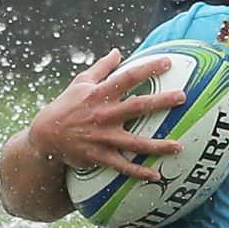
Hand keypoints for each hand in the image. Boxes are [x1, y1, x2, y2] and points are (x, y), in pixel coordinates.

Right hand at [23, 49, 184, 183]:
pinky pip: (123, 166)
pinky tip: (157, 176)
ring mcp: (103, 137)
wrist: (46, 135)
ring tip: (179, 145)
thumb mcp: (81, 82)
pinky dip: (140, 172)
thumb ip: (102, 67)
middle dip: (161, 101)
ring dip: (159, 145)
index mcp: (100, 94)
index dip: (149, 68)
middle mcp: (104, 114)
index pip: (128, 77)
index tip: (169, 62)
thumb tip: (118, 51)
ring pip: (136, 142)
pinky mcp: (100, 156)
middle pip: (138, 106)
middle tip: (182, 97)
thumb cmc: (66, 105)